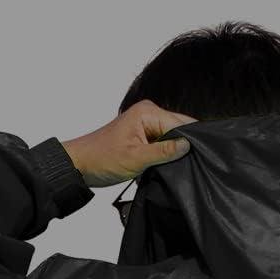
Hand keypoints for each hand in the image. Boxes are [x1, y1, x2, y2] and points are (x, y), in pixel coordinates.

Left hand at [61, 100, 196, 186]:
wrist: (80, 164)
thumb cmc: (102, 159)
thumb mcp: (136, 158)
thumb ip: (164, 152)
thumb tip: (188, 146)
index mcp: (148, 112)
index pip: (181, 122)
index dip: (191, 139)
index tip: (199, 156)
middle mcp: (148, 113)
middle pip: (177, 128)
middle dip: (182, 145)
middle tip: (187, 164)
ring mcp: (145, 124)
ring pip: (170, 137)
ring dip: (171, 152)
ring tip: (172, 166)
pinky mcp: (141, 135)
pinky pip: (160, 142)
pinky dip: (162, 154)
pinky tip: (163, 164)